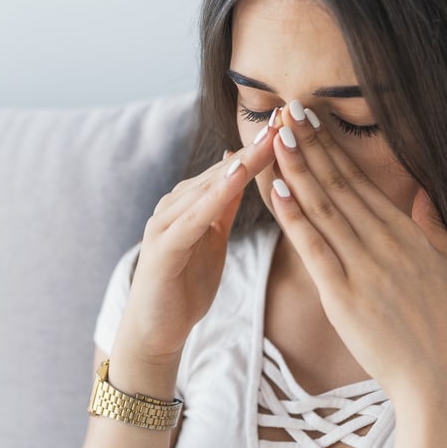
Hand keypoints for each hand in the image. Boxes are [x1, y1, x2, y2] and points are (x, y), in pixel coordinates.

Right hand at [118, 123, 277, 363]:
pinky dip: (215, 194)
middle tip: (286, 117)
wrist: (155, 330)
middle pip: (223, 170)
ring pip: (209, 187)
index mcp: (191, 202)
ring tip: (269, 140)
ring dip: (240, 163)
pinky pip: (194, 216)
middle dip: (256, 146)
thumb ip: (222, 205)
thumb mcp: (211, 239)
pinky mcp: (163, 246)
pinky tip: (236, 176)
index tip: (291, 122)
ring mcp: (166, 223)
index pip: (232, 168)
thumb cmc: (184, 286)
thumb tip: (238, 167)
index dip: (262, 147)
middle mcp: (175, 204)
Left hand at [265, 103, 446, 405]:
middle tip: (287, 111)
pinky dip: (295, 218)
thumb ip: (435, 228)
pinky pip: (315, 249)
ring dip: (298, 170)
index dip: (333, 149)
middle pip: (340, 186)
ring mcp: (365, 269)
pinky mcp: (346, 297)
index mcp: (408, 236)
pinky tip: (278, 190)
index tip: (313, 121)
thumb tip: (426, 193)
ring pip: (324, 209)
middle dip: (311, 146)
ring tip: (277, 136)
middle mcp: (386, 244)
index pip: (362, 183)